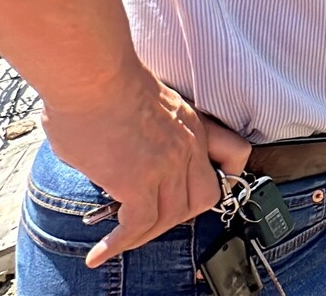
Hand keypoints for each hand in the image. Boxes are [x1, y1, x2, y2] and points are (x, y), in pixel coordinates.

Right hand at [42, 77, 250, 267]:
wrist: (92, 73)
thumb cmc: (101, 81)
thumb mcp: (144, 104)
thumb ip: (143, 131)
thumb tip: (116, 151)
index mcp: (192, 124)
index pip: (234, 155)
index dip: (218, 178)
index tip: (192, 189)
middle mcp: (188, 146)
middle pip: (204, 197)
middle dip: (178, 215)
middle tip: (148, 220)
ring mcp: (167, 165)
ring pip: (170, 217)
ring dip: (144, 235)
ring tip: (119, 241)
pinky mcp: (139, 181)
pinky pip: (137, 225)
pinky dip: (120, 243)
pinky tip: (102, 251)